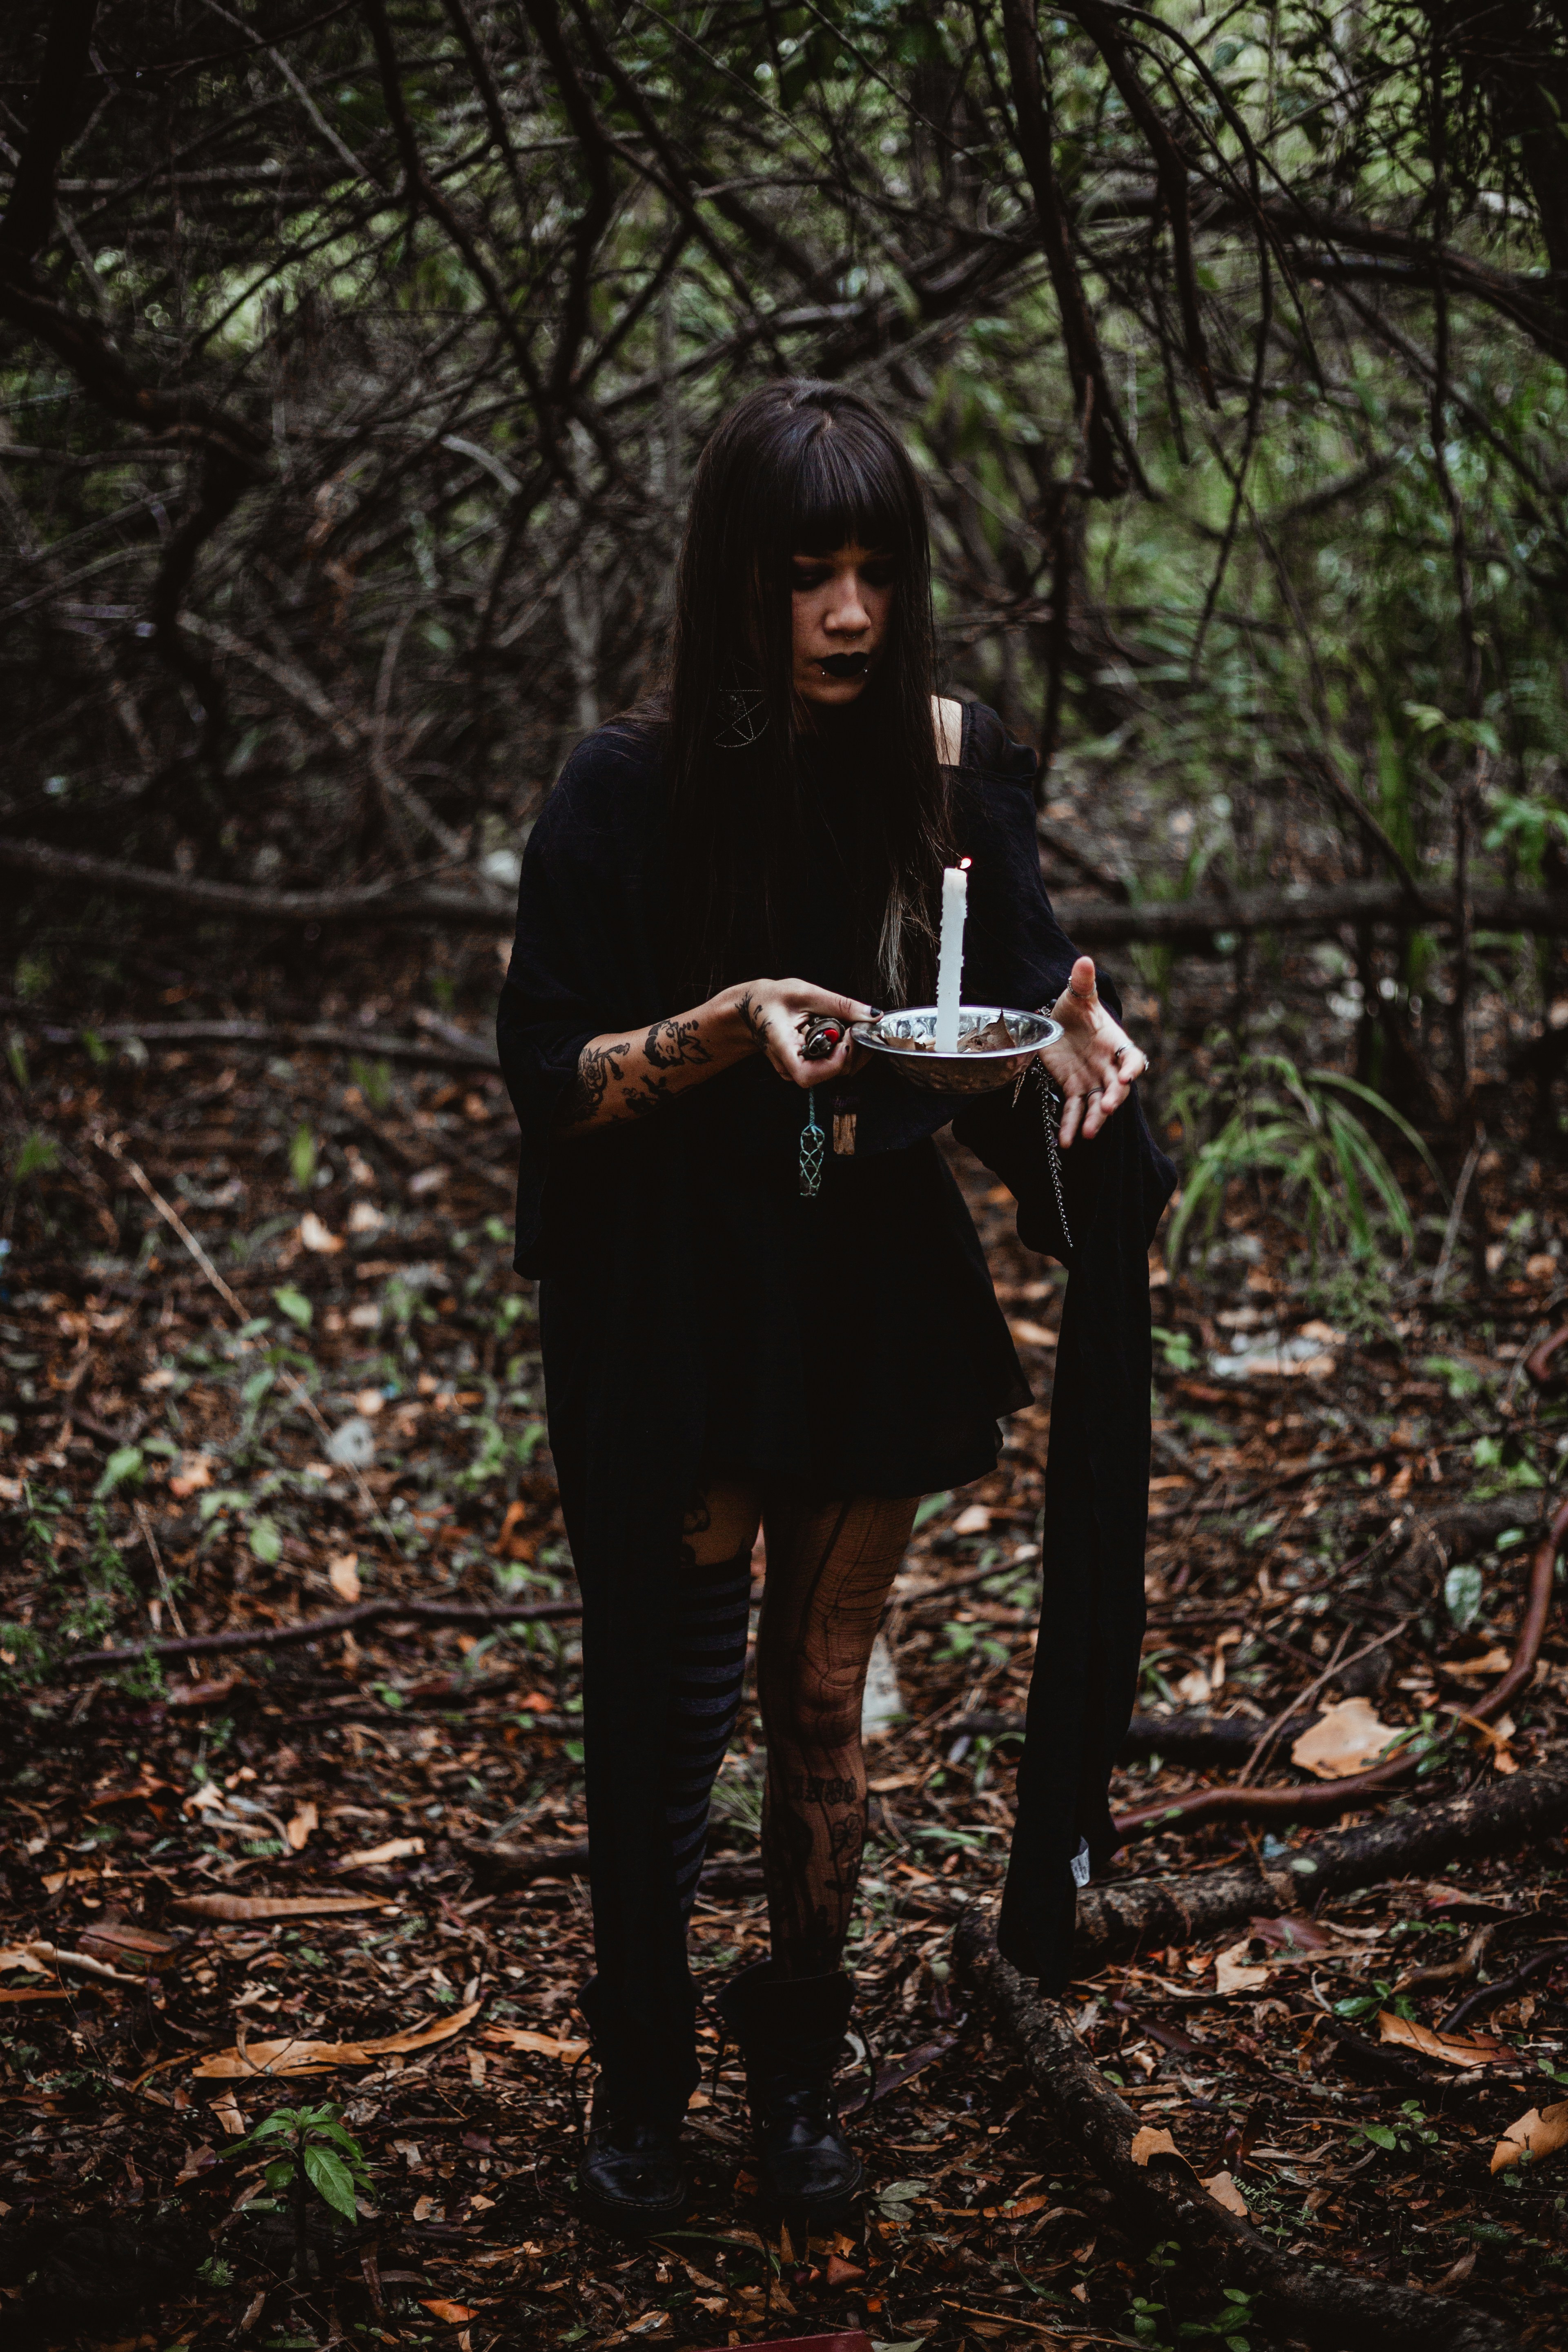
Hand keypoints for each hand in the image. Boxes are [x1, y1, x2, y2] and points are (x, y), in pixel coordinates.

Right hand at [729, 978, 878, 1089]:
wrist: (752, 1009)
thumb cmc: (771, 999)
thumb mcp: (805, 993)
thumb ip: (840, 1004)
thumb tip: (872, 1015)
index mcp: (782, 1048)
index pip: (807, 1075)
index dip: (832, 1064)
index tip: (846, 1040)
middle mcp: (790, 1065)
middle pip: (829, 1074)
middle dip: (853, 1051)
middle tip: (858, 1025)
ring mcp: (798, 1069)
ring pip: (836, 1072)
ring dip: (853, 1051)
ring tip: (852, 1026)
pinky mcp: (807, 1066)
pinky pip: (833, 1066)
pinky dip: (847, 1051)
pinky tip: (846, 1033)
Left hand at [1038, 955, 1147, 1146]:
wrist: (1058, 1022)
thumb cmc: (1074, 1008)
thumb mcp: (1076, 995)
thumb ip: (1082, 982)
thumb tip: (1084, 961)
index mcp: (1115, 1043)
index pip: (1132, 1058)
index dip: (1132, 1068)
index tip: (1126, 1077)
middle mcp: (1108, 1066)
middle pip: (1117, 1087)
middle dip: (1113, 1098)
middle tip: (1106, 1108)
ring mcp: (1092, 1081)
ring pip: (1097, 1104)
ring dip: (1093, 1120)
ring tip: (1085, 1135)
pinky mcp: (1073, 1090)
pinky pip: (1074, 1111)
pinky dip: (1070, 1126)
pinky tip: (1065, 1141)